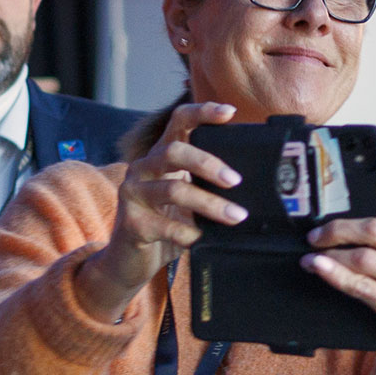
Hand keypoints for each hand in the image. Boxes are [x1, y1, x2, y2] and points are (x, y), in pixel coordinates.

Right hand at [77, 102, 245, 321]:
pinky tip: (201, 238)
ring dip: (210, 204)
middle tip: (235, 181)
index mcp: (160, 157)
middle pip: (174, 152)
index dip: (202, 113)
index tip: (229, 112)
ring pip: (173, 190)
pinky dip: (188, 232)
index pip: (178, 123)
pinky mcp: (132, 224)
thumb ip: (206, 186)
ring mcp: (133, 195)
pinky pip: (164, 226)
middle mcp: (143, 169)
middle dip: (209, 164)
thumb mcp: (187, 200)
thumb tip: (248, 184)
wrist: (128, 262)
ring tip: (236, 216)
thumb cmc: (165, 226)